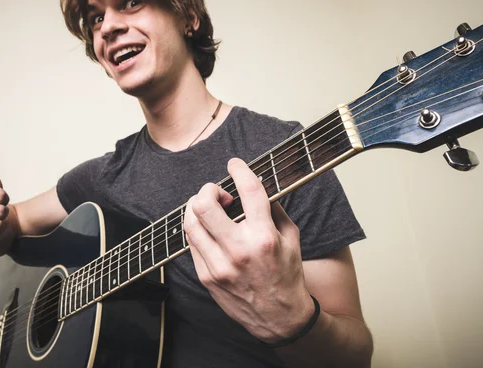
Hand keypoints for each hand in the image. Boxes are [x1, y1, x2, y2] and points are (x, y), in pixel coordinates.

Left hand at [184, 158, 314, 342]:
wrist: (278, 318)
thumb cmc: (287, 276)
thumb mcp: (291, 239)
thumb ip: (274, 210)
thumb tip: (256, 187)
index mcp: (264, 237)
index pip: (249, 191)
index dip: (240, 170)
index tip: (235, 164)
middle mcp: (239, 250)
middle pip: (204, 205)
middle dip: (208, 190)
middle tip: (218, 193)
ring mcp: (219, 265)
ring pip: (191, 222)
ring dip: (197, 207)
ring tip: (209, 208)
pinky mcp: (207, 276)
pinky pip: (191, 243)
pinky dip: (197, 229)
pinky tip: (208, 229)